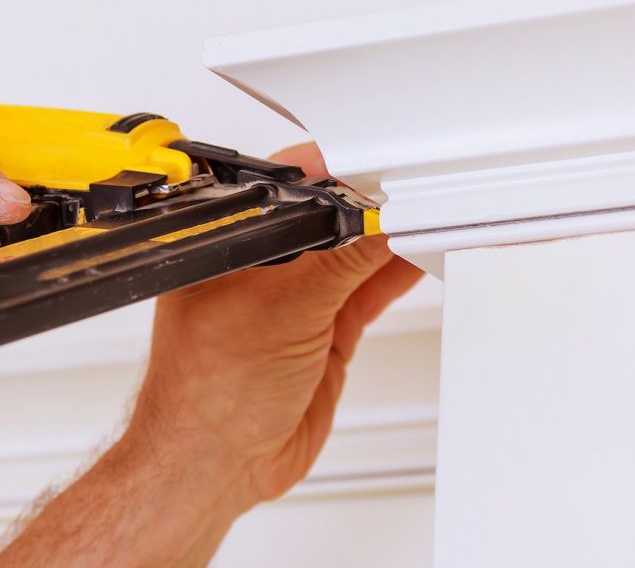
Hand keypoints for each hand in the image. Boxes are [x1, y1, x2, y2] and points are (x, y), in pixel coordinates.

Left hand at [0, 143, 422, 567]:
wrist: (216, 465)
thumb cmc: (205, 394)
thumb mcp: (284, 310)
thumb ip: (339, 264)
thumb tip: (378, 225)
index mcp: (232, 244)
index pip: (294, 192)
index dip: (338, 176)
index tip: (381, 169)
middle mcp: (264, 269)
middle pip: (332, 221)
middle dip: (372, 208)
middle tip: (414, 193)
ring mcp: (297, 302)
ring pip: (355, 257)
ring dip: (391, 240)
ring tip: (429, 218)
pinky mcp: (324, 335)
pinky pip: (368, 293)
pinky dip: (396, 275)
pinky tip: (419, 256)